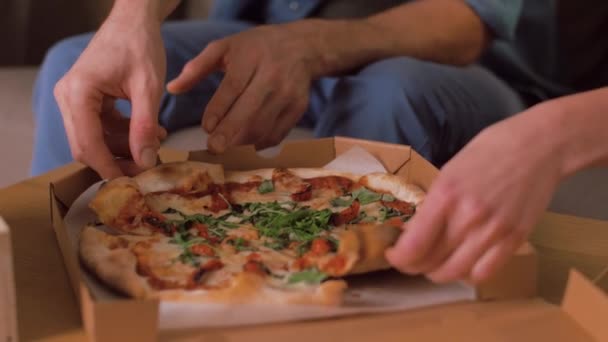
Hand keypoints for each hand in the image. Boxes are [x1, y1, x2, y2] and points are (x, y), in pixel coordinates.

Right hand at [54, 11, 166, 177]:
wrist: (133, 21)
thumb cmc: (140, 45)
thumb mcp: (148, 87)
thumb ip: (145, 126)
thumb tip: (145, 162)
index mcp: (78, 93)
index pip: (89, 144)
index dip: (109, 168)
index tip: (131, 186)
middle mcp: (68, 97)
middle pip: (87, 146)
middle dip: (118, 161)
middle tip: (148, 168)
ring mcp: (74, 99)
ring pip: (96, 140)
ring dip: (125, 148)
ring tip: (157, 142)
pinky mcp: (85, 100)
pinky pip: (101, 129)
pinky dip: (124, 135)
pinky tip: (150, 132)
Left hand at [167, 21, 324, 152]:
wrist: (301, 47)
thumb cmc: (255, 48)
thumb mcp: (225, 47)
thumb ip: (197, 67)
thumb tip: (172, 88)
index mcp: (251, 58)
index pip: (233, 87)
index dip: (219, 109)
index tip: (205, 128)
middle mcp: (272, 76)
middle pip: (250, 110)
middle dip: (230, 132)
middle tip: (213, 148)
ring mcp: (288, 94)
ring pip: (264, 126)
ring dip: (243, 141)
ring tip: (227, 146)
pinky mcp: (298, 108)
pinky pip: (278, 133)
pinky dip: (260, 142)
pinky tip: (247, 143)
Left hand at [387, 108, 563, 283]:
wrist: (540, 146)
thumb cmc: (490, 150)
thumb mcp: (450, 171)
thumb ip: (434, 203)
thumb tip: (415, 230)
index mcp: (445, 195)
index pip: (413, 245)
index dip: (398, 258)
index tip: (393, 255)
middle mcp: (467, 217)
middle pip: (430, 262)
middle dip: (414, 266)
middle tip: (410, 261)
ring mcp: (493, 231)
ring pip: (454, 273)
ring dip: (438, 273)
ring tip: (434, 264)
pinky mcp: (515, 239)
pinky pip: (484, 273)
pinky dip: (468, 275)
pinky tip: (463, 264)